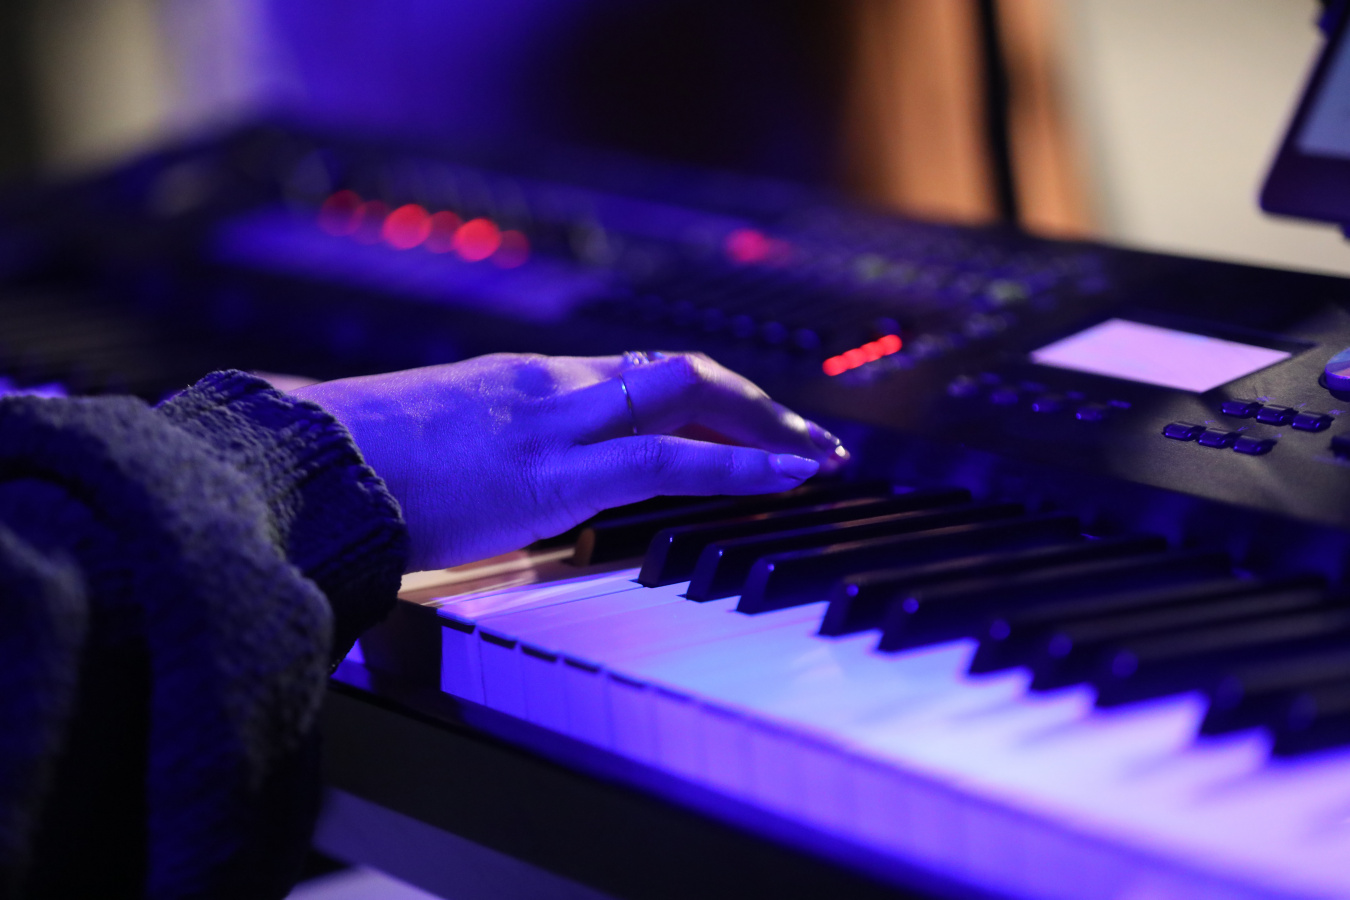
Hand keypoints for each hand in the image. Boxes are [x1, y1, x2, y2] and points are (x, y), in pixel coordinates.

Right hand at [293, 352, 848, 570]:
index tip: (747, 416)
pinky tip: (788, 476)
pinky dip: (740, 464)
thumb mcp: (434, 448)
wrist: (302, 469)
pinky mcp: (555, 474)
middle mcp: (551, 387)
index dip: (704, 393)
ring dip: (766, 425)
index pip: (637, 374)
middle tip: (809, 437)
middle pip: (679, 372)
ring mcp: (556, 423)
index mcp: (523, 383)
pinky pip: (670, 459)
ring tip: (820, 457)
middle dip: (753, 401)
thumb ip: (484, 455)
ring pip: (689, 396)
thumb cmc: (353, 469)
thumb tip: (501, 485)